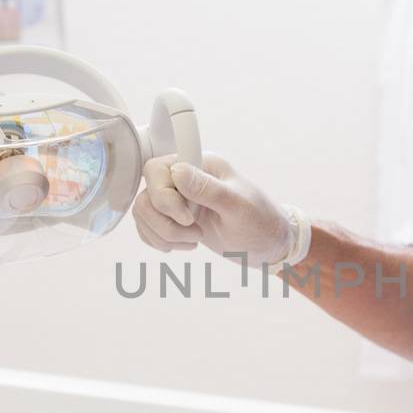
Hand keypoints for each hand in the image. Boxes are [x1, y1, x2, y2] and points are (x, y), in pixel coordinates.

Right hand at [133, 152, 292, 264]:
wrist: (268, 247)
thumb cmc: (261, 224)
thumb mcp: (238, 207)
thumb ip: (207, 189)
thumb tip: (176, 171)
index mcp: (201, 165)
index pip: (157, 169)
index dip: (163, 197)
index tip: (187, 217)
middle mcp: (186, 178)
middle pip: (146, 194)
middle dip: (164, 222)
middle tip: (194, 232)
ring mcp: (178, 199)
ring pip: (143, 212)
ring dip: (162, 234)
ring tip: (193, 240)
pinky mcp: (174, 218)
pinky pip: (147, 227)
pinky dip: (159, 241)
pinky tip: (184, 245)